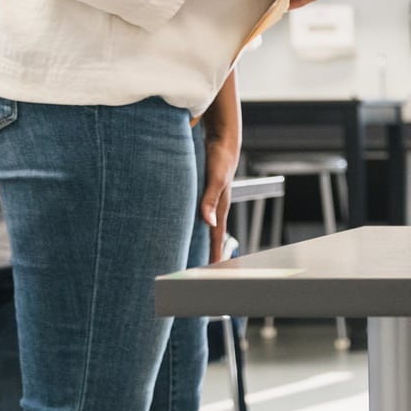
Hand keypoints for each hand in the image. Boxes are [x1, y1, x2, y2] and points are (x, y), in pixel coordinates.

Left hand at [201, 137, 238, 259]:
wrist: (222, 139)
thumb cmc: (220, 158)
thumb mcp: (216, 179)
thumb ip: (210, 200)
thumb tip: (209, 222)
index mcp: (221, 207)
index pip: (217, 236)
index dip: (215, 253)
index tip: (212, 270)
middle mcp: (217, 206)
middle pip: (213, 234)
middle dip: (210, 251)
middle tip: (204, 268)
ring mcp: (211, 199)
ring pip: (207, 225)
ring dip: (203, 238)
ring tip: (195, 252)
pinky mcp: (204, 192)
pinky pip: (200, 213)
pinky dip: (196, 223)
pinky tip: (187, 225)